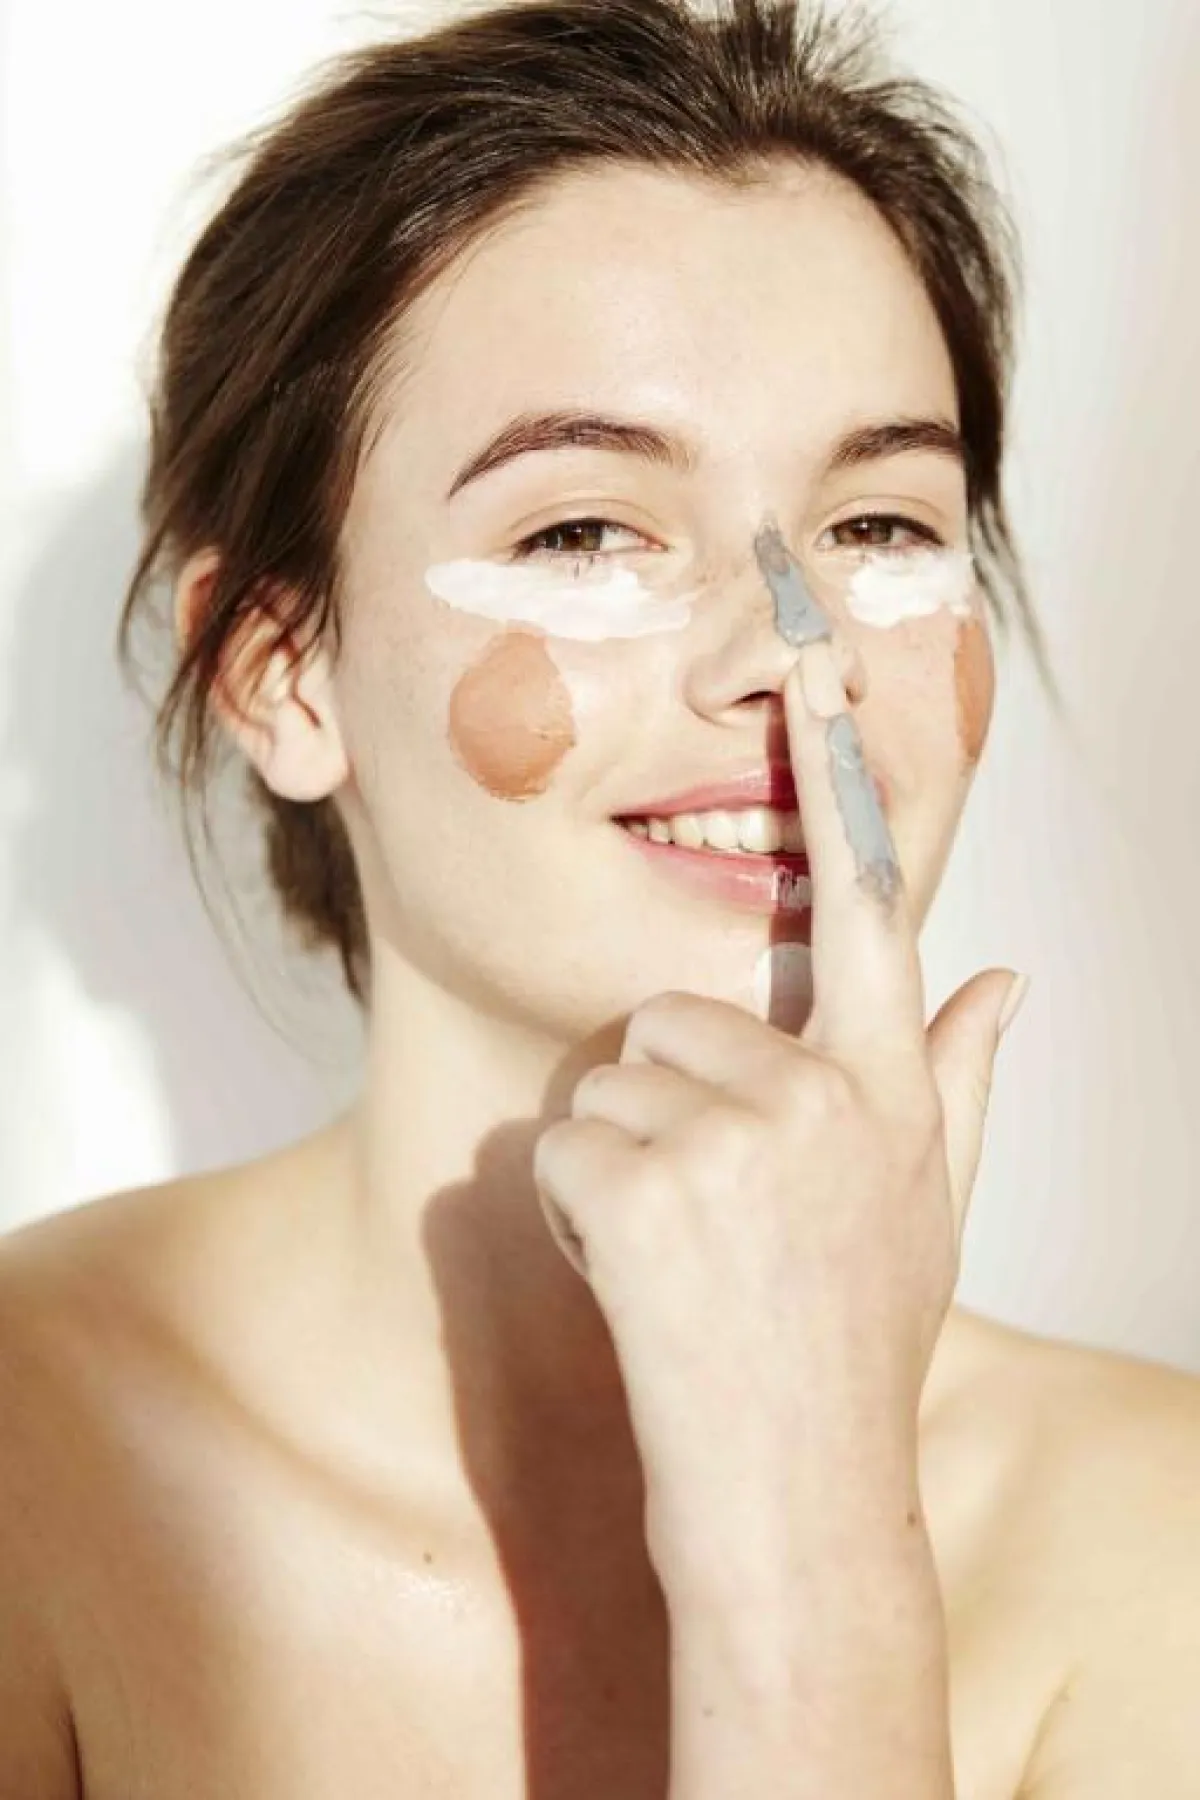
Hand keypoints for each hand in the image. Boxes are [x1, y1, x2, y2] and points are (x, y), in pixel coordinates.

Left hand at [532, 625, 1025, 1601]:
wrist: (794, 1491)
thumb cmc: (851, 1345)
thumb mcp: (927, 1211)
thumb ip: (960, 1082)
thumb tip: (1008, 979)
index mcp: (887, 1088)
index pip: (869, 901)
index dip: (843, 774)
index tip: (819, 656)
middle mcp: (821, 1093)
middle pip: (673, 1018)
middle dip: (665, 1108)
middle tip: (711, 1219)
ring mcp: (737, 1136)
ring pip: (612, 1083)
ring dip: (621, 1168)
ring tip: (682, 1256)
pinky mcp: (651, 1183)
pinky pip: (566, 1150)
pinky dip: (579, 1218)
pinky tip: (638, 1282)